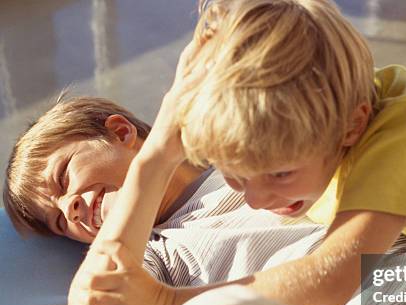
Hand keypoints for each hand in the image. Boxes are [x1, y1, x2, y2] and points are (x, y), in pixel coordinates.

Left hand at [68, 241, 175, 304]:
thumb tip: (101, 259)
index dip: (104, 246)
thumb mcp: (138, 273)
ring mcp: (122, 300)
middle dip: (83, 282)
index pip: (116, 249)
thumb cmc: (150, 291)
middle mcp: (125, 282)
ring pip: (90, 299)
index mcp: (131, 268)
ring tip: (85, 300)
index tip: (97, 249)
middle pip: (92, 279)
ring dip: (83, 300)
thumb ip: (122, 266)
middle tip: (83, 285)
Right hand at [144, 39, 210, 162]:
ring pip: (189, 70)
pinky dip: (198, 78)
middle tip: (215, 27)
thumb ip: (207, 112)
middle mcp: (177, 91)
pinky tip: (209, 69)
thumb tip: (227, 109)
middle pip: (189, 60)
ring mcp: (174, 98)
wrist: (158, 157)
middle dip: (200, 43)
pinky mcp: (173, 108)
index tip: (216, 33)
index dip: (203, 48)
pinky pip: (187, 89)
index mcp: (183, 92)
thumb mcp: (196, 122)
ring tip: (214, 38)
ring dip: (202, 54)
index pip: (193, 64)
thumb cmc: (181, 143)